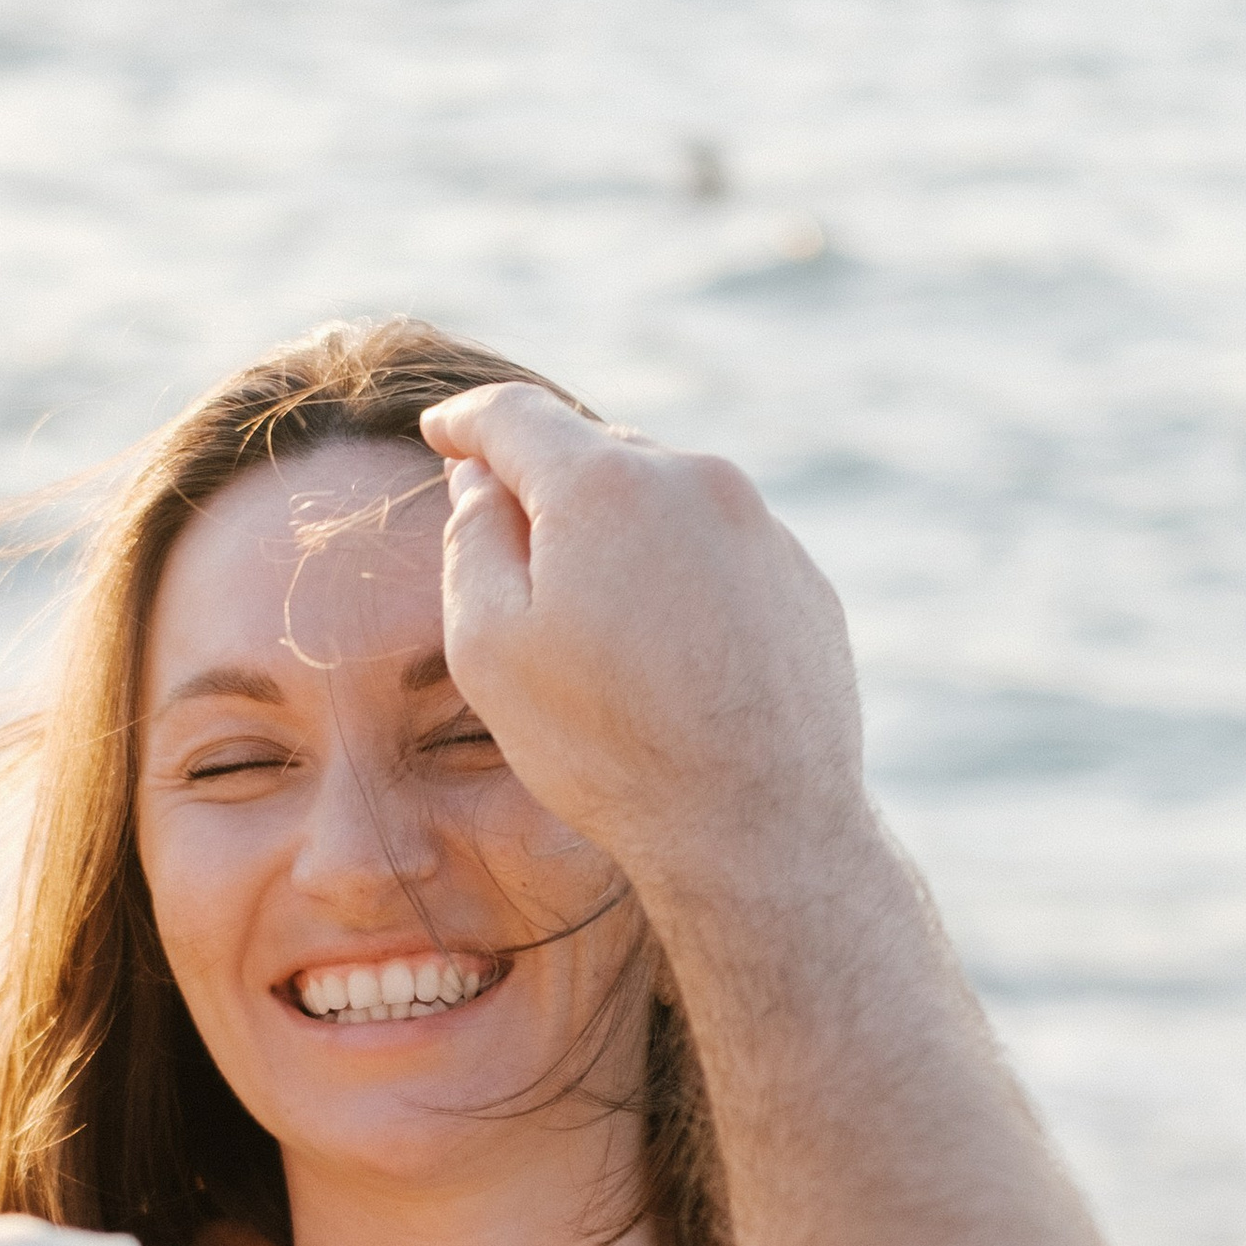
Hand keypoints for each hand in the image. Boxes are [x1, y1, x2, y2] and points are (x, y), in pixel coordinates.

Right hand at [419, 383, 872, 898]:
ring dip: (624, 538)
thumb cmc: (606, 748)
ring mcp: (760, 528)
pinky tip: (670, 658)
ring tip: (605, 629)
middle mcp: (695, 480)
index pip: (516, 416)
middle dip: (552, 490)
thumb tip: (483, 482)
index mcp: (605, 483)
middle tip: (520, 556)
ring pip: (666, 502)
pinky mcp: (802, 580)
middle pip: (598, 455)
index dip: (466, 421)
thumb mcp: (490, 649)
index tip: (442, 433)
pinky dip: (683, 578)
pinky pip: (722, 552)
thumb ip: (470, 541)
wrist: (756, 829)